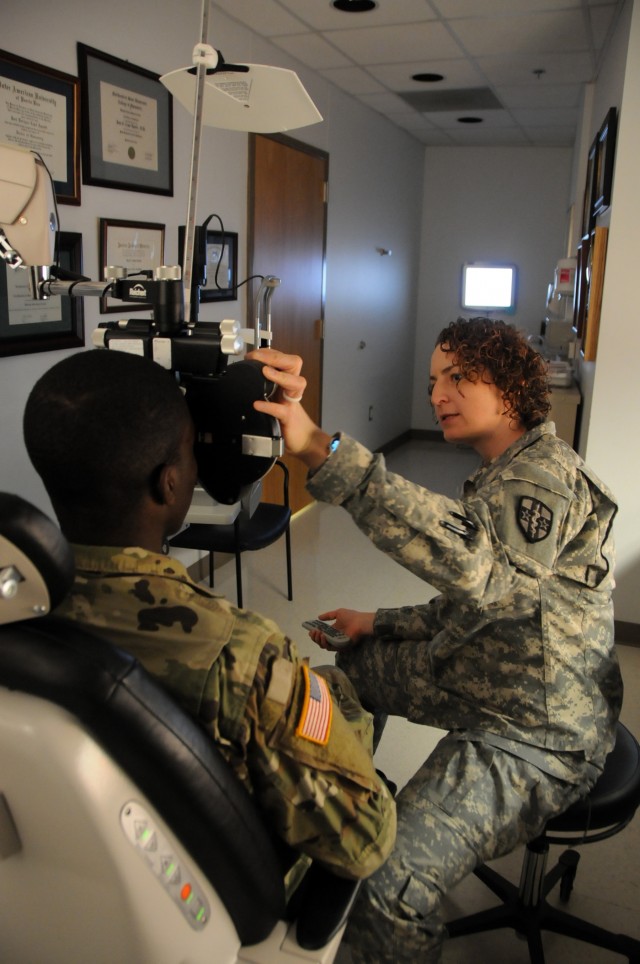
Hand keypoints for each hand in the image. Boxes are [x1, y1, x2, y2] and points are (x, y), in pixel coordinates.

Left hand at [247, 348, 331, 468]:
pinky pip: (281, 410)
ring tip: (265, 371)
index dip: (269, 353)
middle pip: (294, 364)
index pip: (284, 359)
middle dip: (276, 357)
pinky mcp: (289, 418)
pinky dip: (269, 406)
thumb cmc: (287, 420)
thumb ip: (265, 387)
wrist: (303, 441)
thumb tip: (246, 376)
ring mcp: (292, 402)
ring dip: (279, 375)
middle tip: (258, 357)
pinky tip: (258, 404)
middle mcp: (292, 389)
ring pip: (296, 382)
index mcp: (287, 382)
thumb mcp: (274, 399)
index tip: (253, 354)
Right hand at [307, 609, 374, 650]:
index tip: (310, 630)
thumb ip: (328, 615)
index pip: (322, 634)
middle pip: (321, 641)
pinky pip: (330, 648)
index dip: (315, 633)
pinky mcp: (341, 647)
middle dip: (315, 637)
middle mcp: (334, 638)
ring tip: (318, 633)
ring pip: (324, 645)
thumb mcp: (338, 613)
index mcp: (334, 631)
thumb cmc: (351, 617)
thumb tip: (318, 617)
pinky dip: (325, 643)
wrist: (360, 622)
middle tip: (313, 631)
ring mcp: (337, 643)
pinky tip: (323, 636)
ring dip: (318, 640)